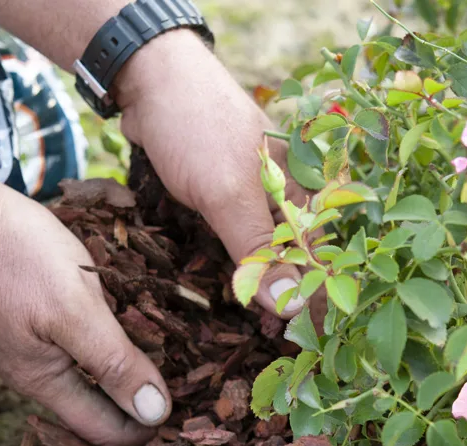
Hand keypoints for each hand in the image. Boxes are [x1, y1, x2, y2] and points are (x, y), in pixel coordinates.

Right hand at [0, 183, 170, 445]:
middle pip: (99, 410)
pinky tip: (137, 331)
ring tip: (175, 360)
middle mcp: (38, 375)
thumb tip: (155, 414)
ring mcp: (34, 348)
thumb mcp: (76, 310)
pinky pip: (82, 350)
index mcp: (46, 383)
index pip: (105, 432)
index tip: (188, 413)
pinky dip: (111, 349)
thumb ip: (114, 363)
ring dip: (128, 375)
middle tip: (191, 388)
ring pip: (92, 379)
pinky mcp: (36, 323)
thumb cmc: (19, 258)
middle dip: (141, 405)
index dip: (146, 429)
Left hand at [113, 30, 310, 317]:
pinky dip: (233, 266)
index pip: (320, 256)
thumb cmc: (197, 130)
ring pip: (263, 252)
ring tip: (257, 329)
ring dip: (260, 287)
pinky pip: (233, 240)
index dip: (317, 298)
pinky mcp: (220, 198)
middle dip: (288, 300)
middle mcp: (282, 195)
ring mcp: (250, 196)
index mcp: (300, 191)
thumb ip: (259, 250)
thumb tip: (292, 307)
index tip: (312, 342)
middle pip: (293, 258)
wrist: (147, 80)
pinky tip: (229, 291)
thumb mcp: (229, 195)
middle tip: (279, 344)